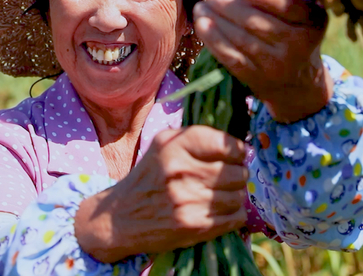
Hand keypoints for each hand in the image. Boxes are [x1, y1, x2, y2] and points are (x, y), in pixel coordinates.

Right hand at [74, 126, 247, 261]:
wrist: (120, 217)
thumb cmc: (150, 176)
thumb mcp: (164, 144)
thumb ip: (199, 138)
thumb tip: (242, 147)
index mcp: (175, 146)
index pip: (228, 145)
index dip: (237, 151)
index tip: (235, 156)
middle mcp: (181, 170)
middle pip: (237, 172)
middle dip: (236, 175)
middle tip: (225, 178)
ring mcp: (189, 200)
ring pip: (239, 196)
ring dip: (235, 196)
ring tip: (220, 195)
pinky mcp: (194, 226)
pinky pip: (236, 217)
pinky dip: (233, 214)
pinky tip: (219, 211)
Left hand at [193, 0, 333, 121]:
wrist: (298, 80)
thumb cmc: (292, 32)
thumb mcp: (294, 12)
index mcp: (313, 20)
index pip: (285, 5)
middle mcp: (299, 44)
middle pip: (257, 22)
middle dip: (228, 5)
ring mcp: (278, 64)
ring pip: (242, 39)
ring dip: (216, 21)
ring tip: (201, 7)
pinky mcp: (259, 79)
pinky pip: (232, 58)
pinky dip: (214, 41)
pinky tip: (202, 26)